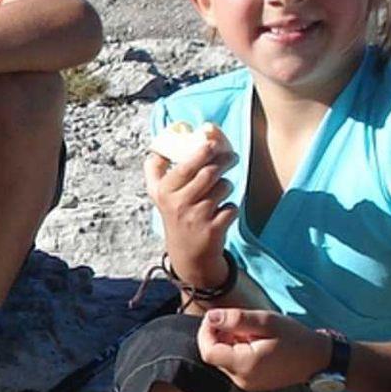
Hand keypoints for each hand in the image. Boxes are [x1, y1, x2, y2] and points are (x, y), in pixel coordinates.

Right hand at [145, 136, 236, 289]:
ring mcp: (195, 217)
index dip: (199, 153)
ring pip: (223, 188)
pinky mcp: (212, 229)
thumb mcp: (160, 192)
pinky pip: (232, 207)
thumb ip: (158, 166)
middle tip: (231, 156)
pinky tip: (221, 213)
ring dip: (226, 186)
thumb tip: (168, 138)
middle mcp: (176, 203)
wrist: (187, 253)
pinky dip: (231, 208)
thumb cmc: (177, 213)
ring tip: (220, 191)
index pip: (182, 167)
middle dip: (224, 160)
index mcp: (162, 190)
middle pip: (208, 173)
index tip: (210, 143)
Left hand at [197, 308, 330, 391]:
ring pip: (223, 360)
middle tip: (239, 322)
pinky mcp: (251, 383)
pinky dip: (237, 350)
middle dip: (219, 336)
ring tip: (250, 332)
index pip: (208, 351)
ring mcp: (246, 384)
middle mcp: (242, 380)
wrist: (318, 359)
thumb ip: (236, 319)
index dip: (206, 332)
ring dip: (229, 342)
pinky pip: (234, 365)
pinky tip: (254, 342)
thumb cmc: (295, 338)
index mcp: (245, 366)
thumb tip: (210, 317)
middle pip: (214, 355)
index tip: (216, 317)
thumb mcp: (266, 321)